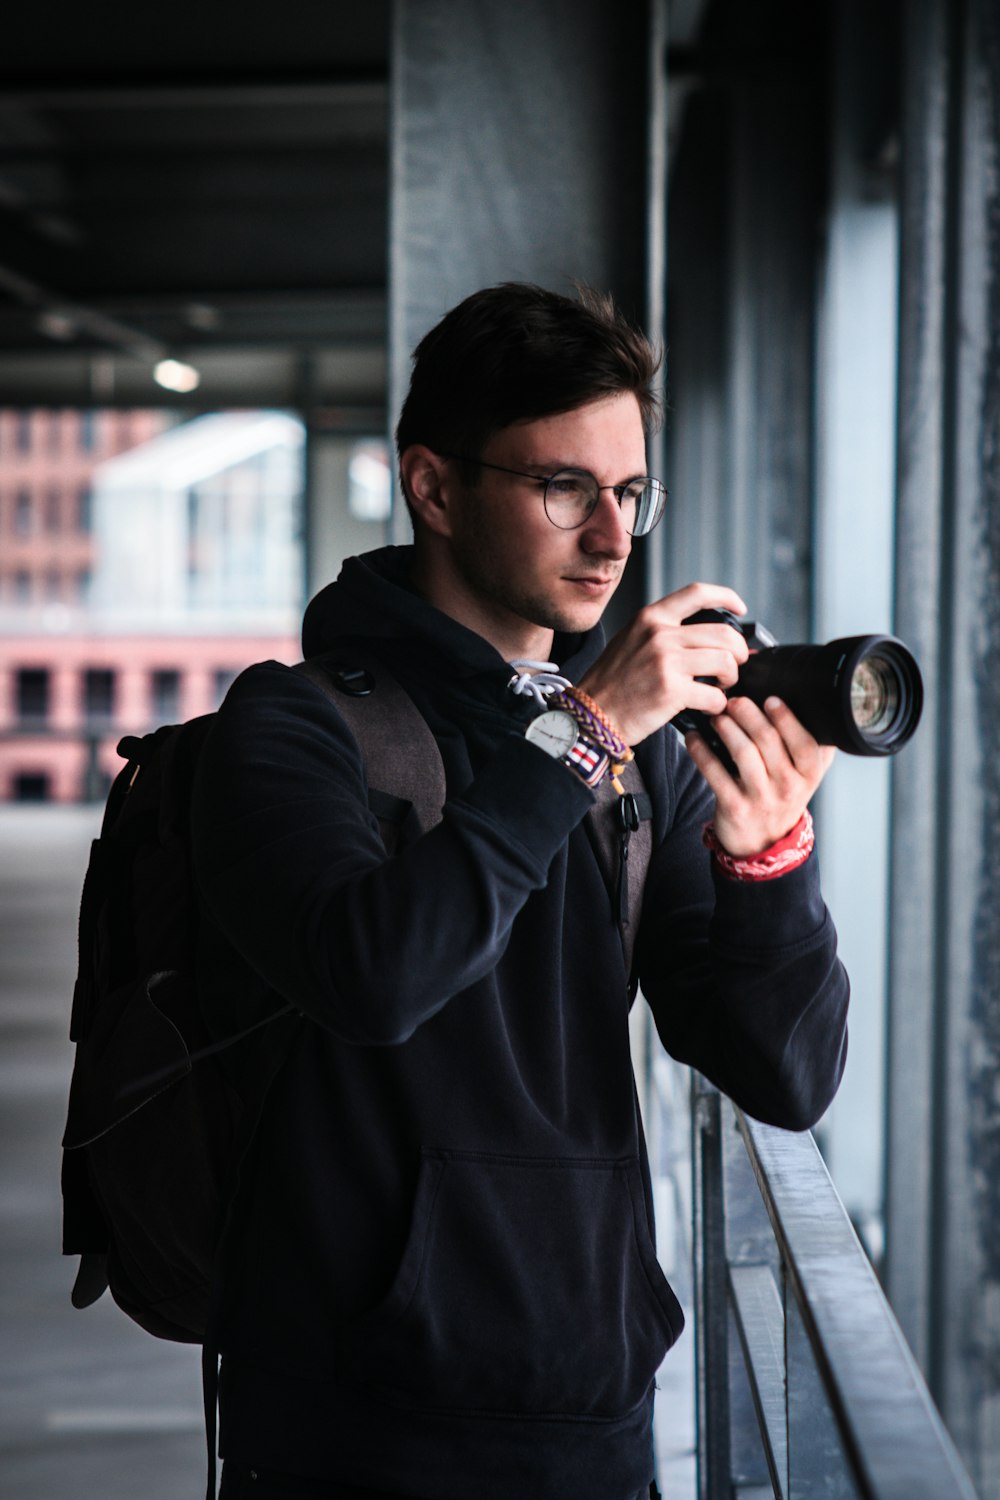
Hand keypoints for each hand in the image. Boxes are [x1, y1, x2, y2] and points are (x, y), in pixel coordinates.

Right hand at [578, 581, 749, 745]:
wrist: (591, 715)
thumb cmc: (613, 683)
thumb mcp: (631, 641)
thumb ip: (663, 633)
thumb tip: (705, 636)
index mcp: (650, 618)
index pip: (697, 593)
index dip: (726, 597)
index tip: (740, 609)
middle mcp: (659, 634)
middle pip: (724, 634)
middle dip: (739, 653)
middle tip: (734, 667)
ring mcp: (666, 662)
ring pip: (726, 662)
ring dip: (731, 679)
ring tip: (720, 688)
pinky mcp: (672, 691)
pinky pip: (715, 695)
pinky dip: (718, 705)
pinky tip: (706, 709)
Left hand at [685, 696, 835, 856]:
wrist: (764, 842)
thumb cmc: (784, 795)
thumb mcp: (807, 774)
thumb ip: (816, 745)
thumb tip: (813, 704)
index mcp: (809, 774)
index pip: (805, 743)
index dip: (787, 719)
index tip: (770, 699)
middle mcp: (788, 787)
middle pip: (768, 741)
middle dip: (748, 714)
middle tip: (734, 700)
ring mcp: (761, 798)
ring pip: (742, 753)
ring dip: (726, 728)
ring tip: (717, 716)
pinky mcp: (734, 807)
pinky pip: (715, 772)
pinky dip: (701, 751)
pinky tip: (693, 737)